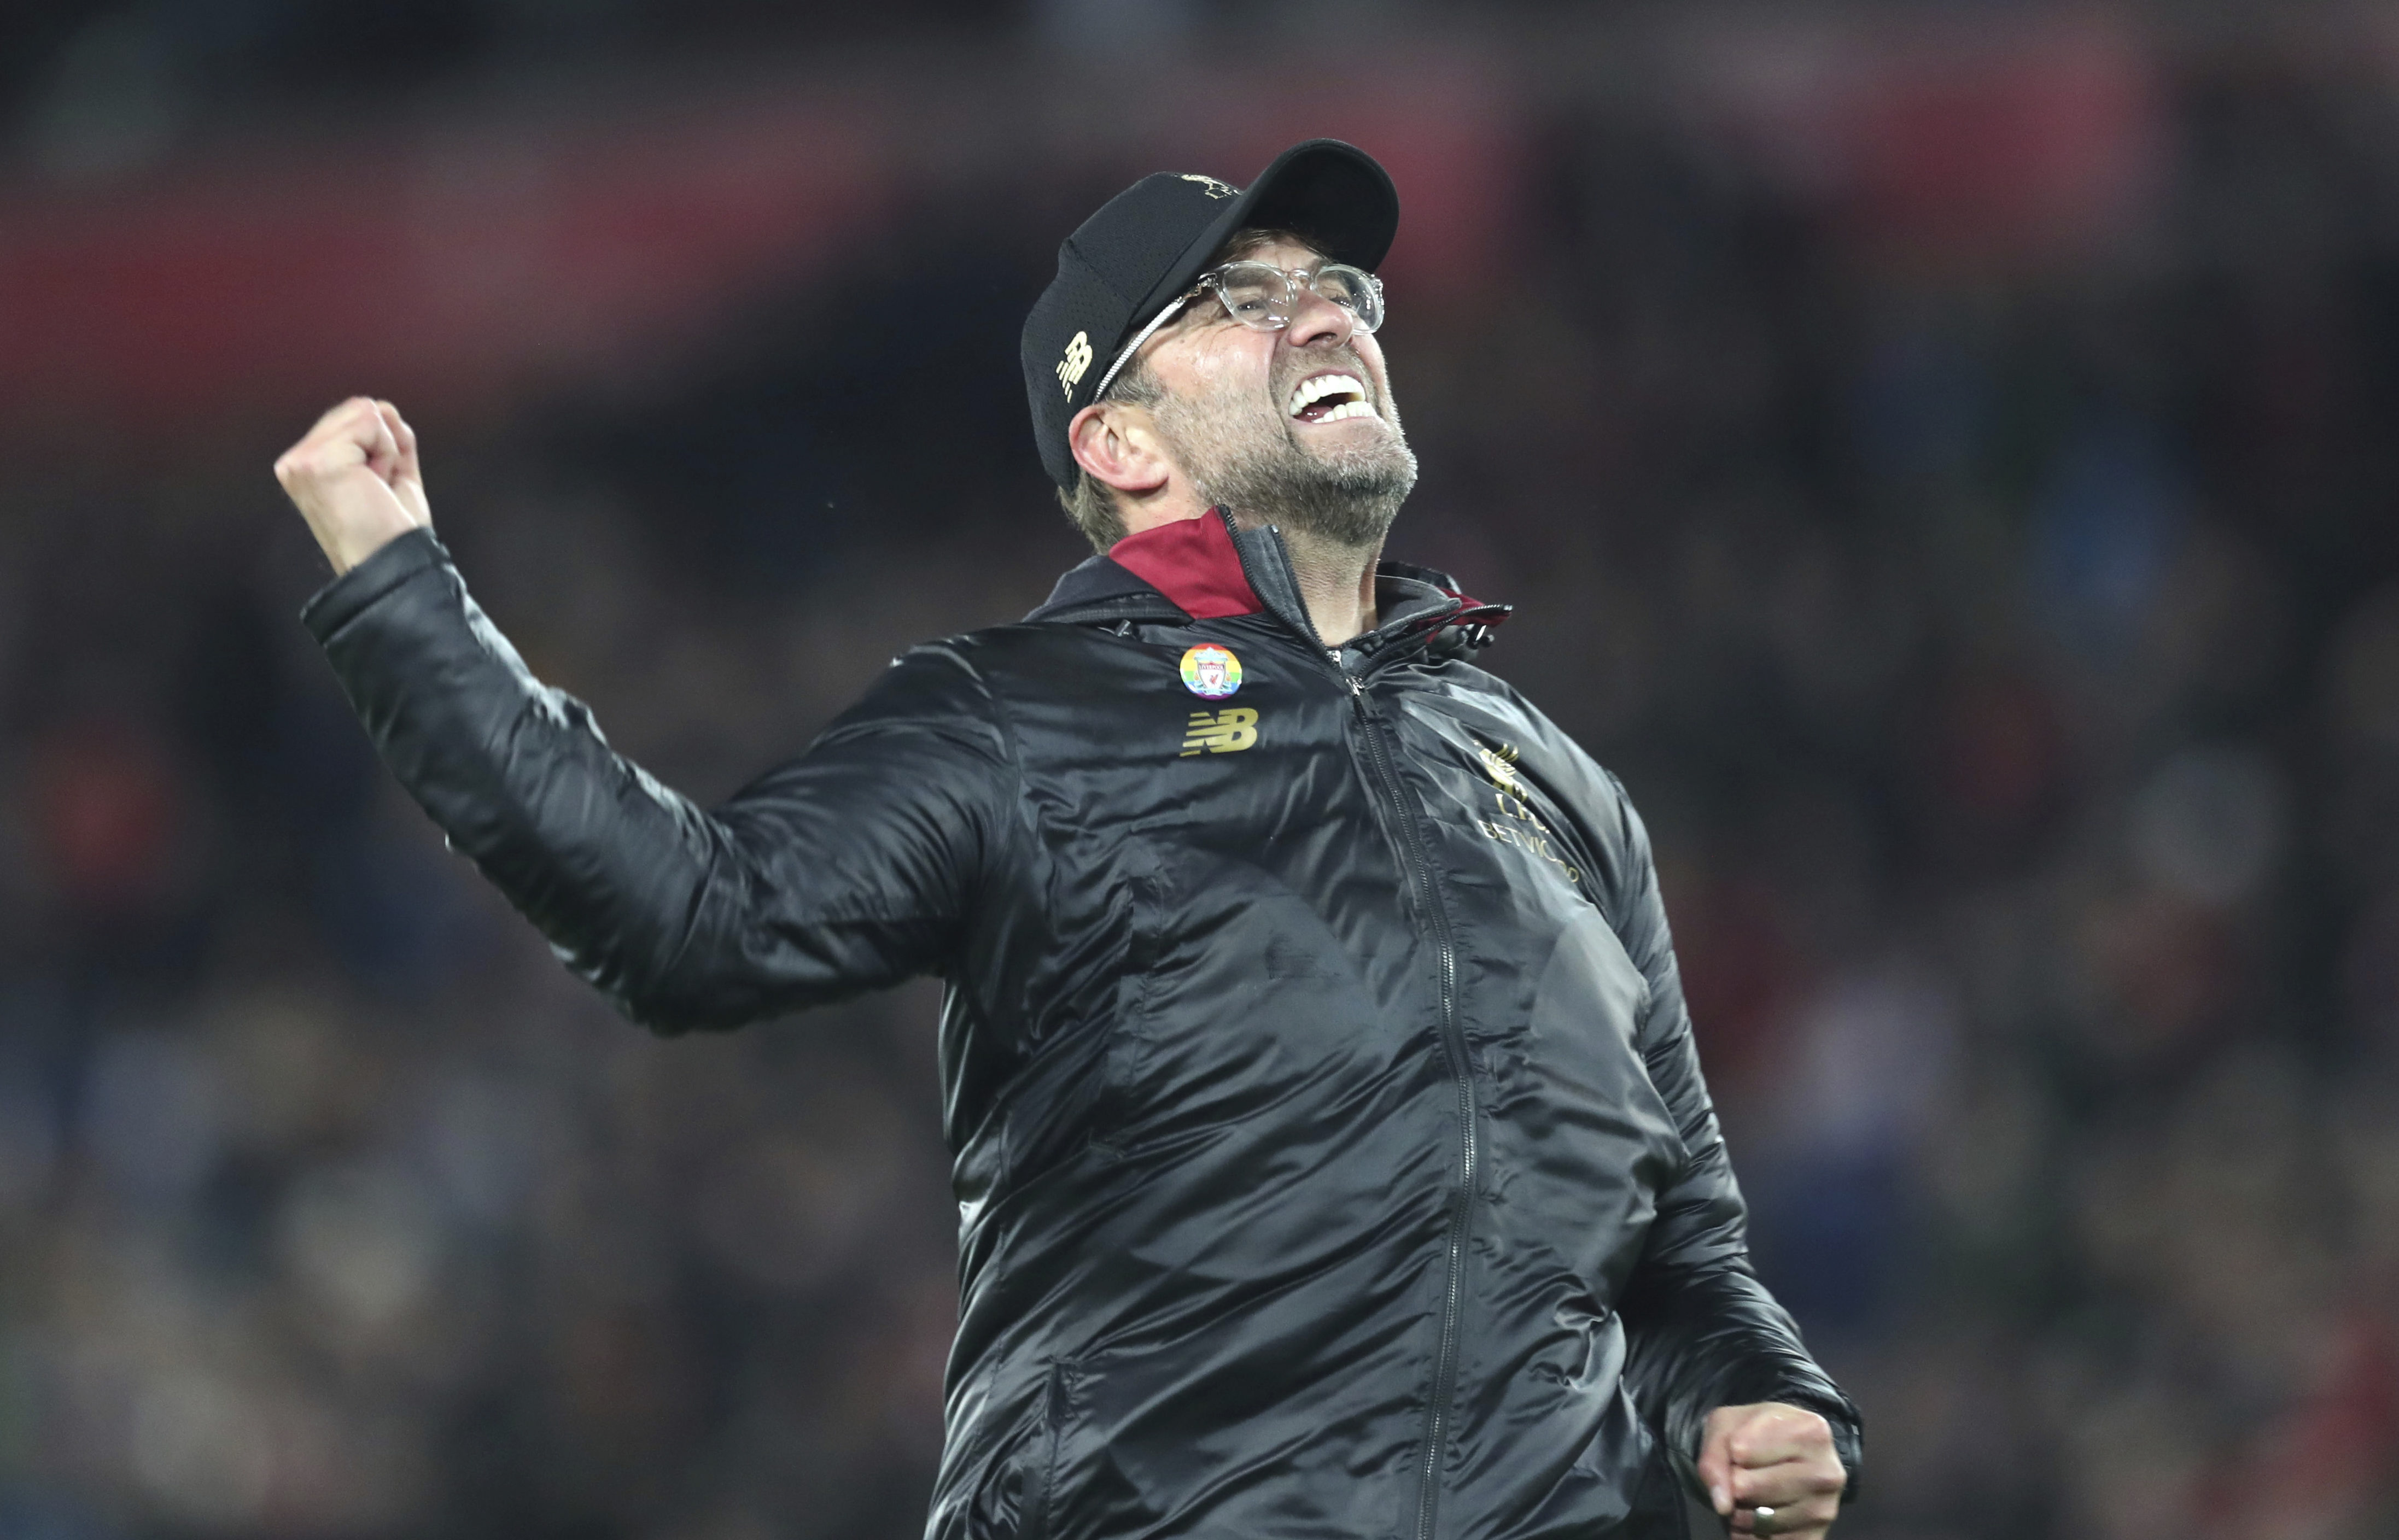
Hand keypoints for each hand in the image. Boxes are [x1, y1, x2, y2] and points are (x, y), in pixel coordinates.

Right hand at [273, 397, 430, 574]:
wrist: (391, 564)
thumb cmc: (392, 531)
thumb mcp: (394, 475)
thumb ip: (388, 438)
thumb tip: (384, 407)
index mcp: (308, 466)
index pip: (354, 420)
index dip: (383, 449)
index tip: (380, 489)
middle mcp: (296, 461)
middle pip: (359, 410)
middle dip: (384, 447)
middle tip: (379, 490)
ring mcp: (302, 460)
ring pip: (366, 412)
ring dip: (387, 452)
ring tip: (376, 488)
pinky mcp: (316, 460)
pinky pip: (371, 423)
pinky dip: (388, 454)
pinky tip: (376, 484)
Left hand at [1697, 1401, 1845, 1536]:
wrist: (1791, 1454)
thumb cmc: (1757, 1434)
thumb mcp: (1728, 1426)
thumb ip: (1715, 1459)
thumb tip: (1723, 1506)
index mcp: (1811, 1431)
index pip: (1741, 1450)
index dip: (1731, 1452)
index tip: (1741, 1447)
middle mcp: (1826, 1471)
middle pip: (1748, 1487)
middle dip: (1733, 1484)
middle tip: (1742, 1475)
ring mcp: (1825, 1508)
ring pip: (1757, 1520)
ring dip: (1739, 1512)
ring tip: (1748, 1496)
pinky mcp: (1816, 1536)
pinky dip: (1752, 1534)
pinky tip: (1758, 1516)